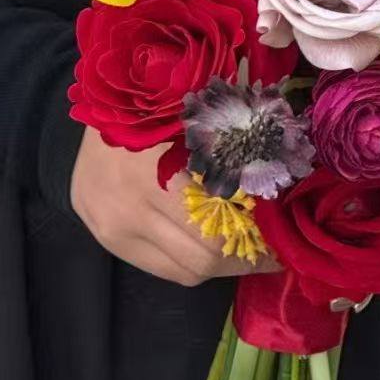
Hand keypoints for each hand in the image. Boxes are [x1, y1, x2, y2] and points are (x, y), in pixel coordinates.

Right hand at [70, 126, 280, 285]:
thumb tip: (275, 202)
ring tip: (243, 254)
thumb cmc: (161, 108)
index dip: (255, 245)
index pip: (215, 234)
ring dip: (218, 268)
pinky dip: (189, 264)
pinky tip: (207, 248)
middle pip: (200, 260)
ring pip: (181, 272)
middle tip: (269, 254)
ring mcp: (111, 229)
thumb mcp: (198, 124)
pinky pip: (159, 268)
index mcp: (156, 175)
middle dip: (242, 261)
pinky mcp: (105, 239)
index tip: (280, 244)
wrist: (99, 107)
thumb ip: (231, 163)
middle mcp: (128, 210)